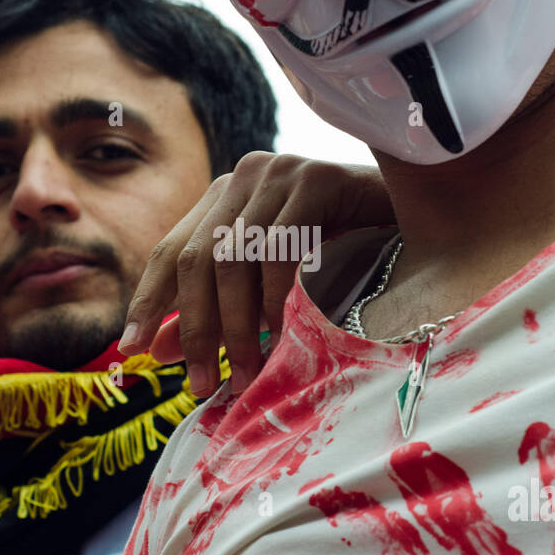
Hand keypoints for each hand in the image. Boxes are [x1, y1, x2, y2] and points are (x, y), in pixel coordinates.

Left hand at [118, 151, 391, 396]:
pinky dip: (275, 294)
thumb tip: (154, 351)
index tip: (132, 351)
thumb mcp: (268, 287)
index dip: (150, 303)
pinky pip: (280, 246)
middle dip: (196, 329)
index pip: (171, 252)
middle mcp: (244, 176)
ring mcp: (280, 171)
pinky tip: (281, 328)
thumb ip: (212, 311)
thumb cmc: (346, 257)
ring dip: (236, 324)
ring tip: (247, 371)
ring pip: (233, 258)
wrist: (421, 221)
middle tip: (201, 383)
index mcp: (223, 197)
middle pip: (197, 259)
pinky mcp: (317, 176)